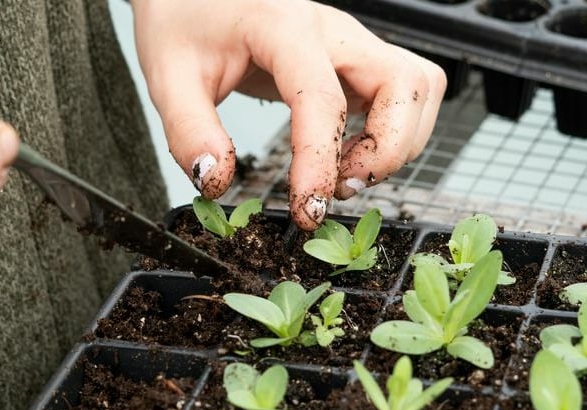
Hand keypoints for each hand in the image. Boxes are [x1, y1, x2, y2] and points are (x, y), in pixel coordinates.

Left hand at [133, 0, 444, 229]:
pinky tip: (349, 156)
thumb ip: (189, 131)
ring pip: (418, 87)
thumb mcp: (167, 76)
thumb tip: (216, 180)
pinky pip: (405, 93)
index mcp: (283, 27)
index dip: (320, 162)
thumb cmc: (184, 23)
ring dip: (398, 142)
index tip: (308, 209)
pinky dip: (394, 133)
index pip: (322, 98)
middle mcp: (331, 29)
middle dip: (389, 149)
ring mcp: (351, 41)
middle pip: (405, 83)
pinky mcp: (356, 59)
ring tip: (346, 175)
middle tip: (342, 187)